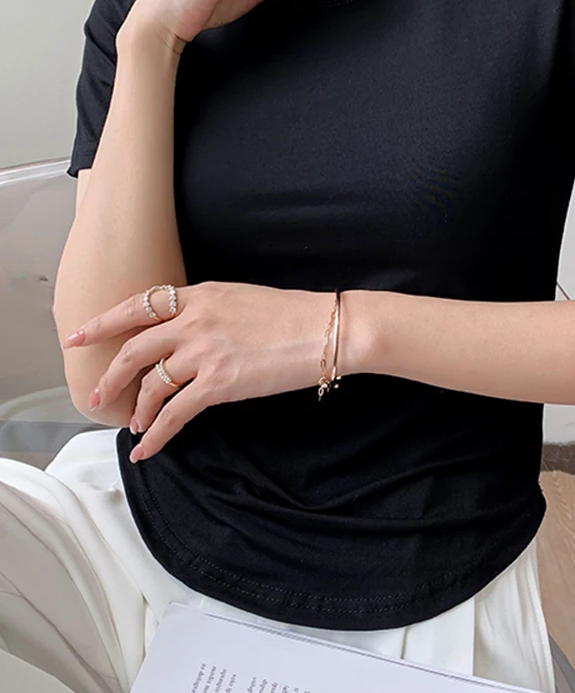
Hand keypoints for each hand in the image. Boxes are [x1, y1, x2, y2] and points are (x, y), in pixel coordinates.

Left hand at [62, 281, 335, 461]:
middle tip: (98, 395)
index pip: (139, 305)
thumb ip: (208, 311)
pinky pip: (175, 413)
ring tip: (134, 425)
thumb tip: (186, 332)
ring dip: (138, 409)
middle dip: (110, 376)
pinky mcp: (219, 383)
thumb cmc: (292, 314)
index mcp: (200, 295)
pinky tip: (147, 448)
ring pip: (152, 384)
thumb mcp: (240, 298)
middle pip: (134, 349)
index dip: (103, 322)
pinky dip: (157, 435)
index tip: (79, 336)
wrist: (324, 329)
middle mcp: (194, 320)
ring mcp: (204, 351)